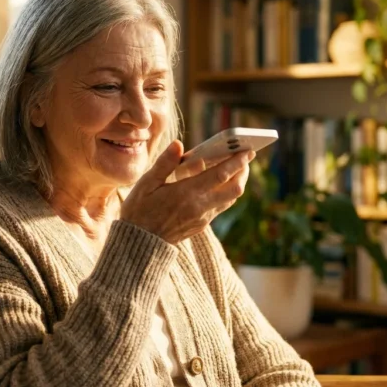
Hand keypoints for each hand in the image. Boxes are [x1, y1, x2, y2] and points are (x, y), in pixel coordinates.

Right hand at [121, 140, 254, 244]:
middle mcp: (199, 207)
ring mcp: (202, 218)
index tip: (247, 151)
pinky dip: (226, 192)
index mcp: (186, 194)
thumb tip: (178, 144)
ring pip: (230, 199)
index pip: (220, 175)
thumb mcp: (146, 184)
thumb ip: (164, 163)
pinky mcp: (201, 225)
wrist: (139, 242)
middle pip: (234, 188)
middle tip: (246, 157)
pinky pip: (221, 206)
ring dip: (237, 182)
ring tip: (237, 168)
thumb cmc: (139, 209)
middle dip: (243, 171)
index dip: (236, 162)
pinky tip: (220, 183)